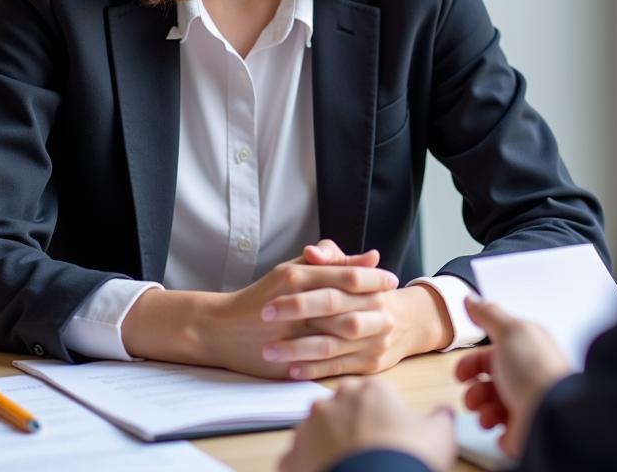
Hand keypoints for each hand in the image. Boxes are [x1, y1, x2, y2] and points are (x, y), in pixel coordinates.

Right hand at [121, 241, 397, 378]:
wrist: (222, 328)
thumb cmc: (264, 293)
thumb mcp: (293, 267)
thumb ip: (329, 259)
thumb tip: (371, 258)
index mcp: (300, 276)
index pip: (348, 277)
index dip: (374, 279)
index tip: (392, 280)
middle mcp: (297, 300)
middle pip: (350, 303)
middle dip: (376, 303)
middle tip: (395, 303)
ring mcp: (292, 331)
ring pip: (340, 331)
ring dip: (365, 329)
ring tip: (383, 326)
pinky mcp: (288, 357)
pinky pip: (324, 359)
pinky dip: (346, 355)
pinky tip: (361, 350)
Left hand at [261, 240, 453, 378]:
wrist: (406, 325)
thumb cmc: (367, 296)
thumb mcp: (354, 273)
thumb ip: (332, 259)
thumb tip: (311, 253)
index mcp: (375, 288)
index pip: (347, 279)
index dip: (311, 284)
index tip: (275, 290)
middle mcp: (379, 314)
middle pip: (337, 312)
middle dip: (300, 311)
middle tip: (266, 315)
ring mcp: (375, 341)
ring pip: (333, 345)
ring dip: (299, 349)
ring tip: (269, 350)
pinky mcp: (370, 365)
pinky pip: (338, 367)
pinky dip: (313, 369)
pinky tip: (290, 369)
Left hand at [279, 378, 454, 471]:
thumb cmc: (405, 460)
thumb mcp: (439, 435)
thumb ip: (440, 417)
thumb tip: (444, 413)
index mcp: (368, 390)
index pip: (370, 395)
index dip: (380, 417)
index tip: (387, 435)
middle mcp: (333, 402)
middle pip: (339, 412)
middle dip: (349, 429)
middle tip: (367, 454)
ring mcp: (307, 430)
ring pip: (315, 435)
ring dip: (327, 448)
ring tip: (348, 469)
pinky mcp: (290, 459)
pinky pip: (297, 461)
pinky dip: (310, 469)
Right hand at [456, 296, 571, 457]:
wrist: (552, 417)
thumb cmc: (535, 372)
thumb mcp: (509, 332)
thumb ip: (488, 315)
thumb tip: (471, 299)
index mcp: (525, 348)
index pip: (491, 351)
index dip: (472, 362)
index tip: (460, 373)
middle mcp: (527, 374)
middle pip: (489, 380)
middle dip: (474, 389)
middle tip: (472, 398)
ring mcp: (528, 403)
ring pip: (493, 406)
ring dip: (482, 409)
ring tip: (486, 415)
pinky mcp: (528, 429)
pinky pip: (504, 432)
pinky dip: (498, 430)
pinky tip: (501, 427)